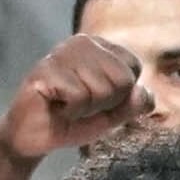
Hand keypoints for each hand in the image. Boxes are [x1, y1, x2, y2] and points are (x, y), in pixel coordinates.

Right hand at [0, 36, 151, 162]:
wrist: (34, 137)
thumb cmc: (73, 121)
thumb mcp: (112, 115)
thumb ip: (133, 104)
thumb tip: (146, 93)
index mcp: (100, 46)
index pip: (133, 67)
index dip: (120, 95)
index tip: (98, 101)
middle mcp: (81, 42)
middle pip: (123, 79)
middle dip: (105, 103)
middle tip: (81, 105)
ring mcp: (62, 53)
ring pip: (102, 89)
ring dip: (87, 109)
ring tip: (68, 106)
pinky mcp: (46, 70)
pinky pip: (80, 97)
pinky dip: (71, 112)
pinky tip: (56, 107)